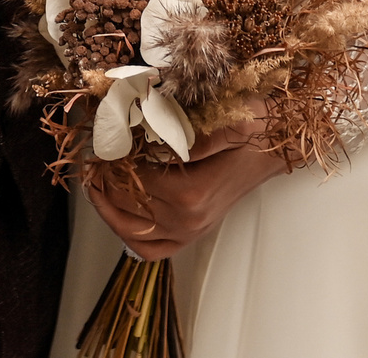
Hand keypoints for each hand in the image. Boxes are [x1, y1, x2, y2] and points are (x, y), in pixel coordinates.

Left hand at [81, 111, 285, 260]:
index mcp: (191, 192)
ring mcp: (190, 231)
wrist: (276, 146)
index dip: (109, 160)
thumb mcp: (224, 118)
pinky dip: (127, 234)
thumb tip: (144, 134)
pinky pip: (149, 250)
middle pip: (125, 204)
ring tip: (94, 181)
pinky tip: (115, 212)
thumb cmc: (254, 127)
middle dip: (102, 179)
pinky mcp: (192, 234)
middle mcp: (188, 219)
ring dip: (106, 206)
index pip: (130, 180)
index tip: (99, 140)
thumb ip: (185, 131)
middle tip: (91, 156)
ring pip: (130, 230)